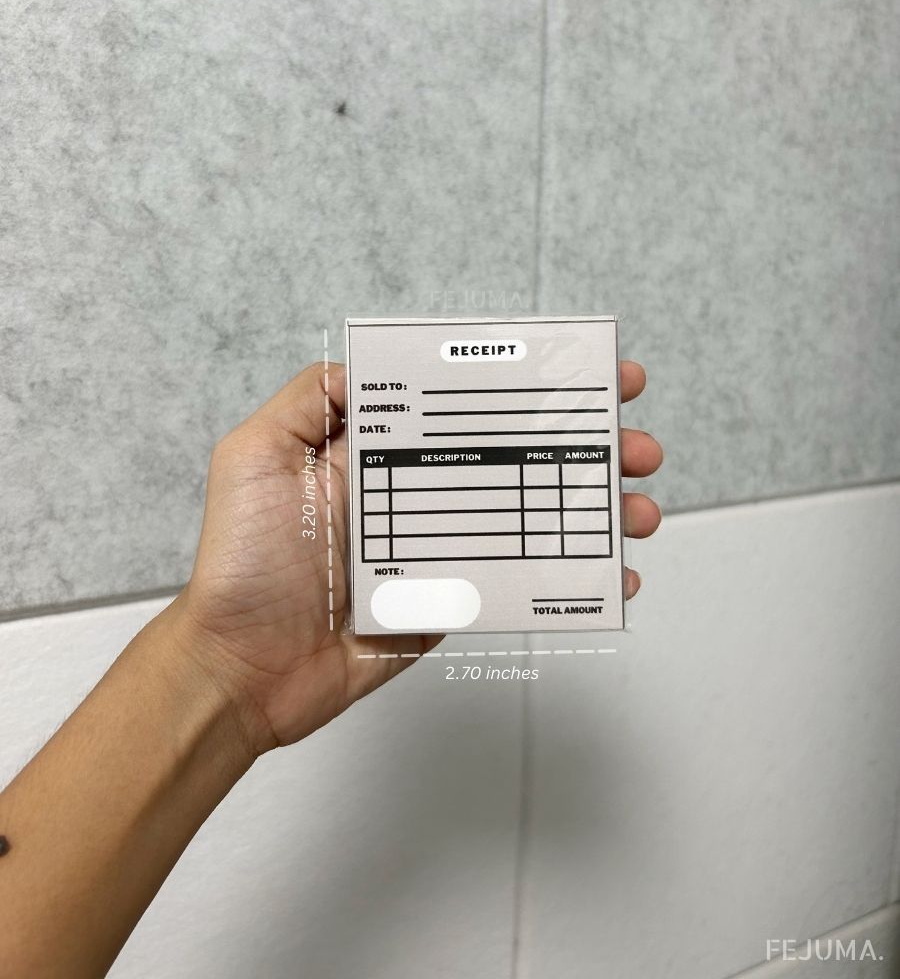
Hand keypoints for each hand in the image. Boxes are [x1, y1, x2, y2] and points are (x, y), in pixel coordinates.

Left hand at [173, 360, 662, 758]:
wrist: (242, 670)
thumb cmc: (241, 565)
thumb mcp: (255, 457)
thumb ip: (309, 399)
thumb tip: (368, 363)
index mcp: (380, 453)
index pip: (467, 404)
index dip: (528, 387)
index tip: (586, 372)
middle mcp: (418, 494)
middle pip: (519, 457)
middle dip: (586, 446)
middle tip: (635, 445)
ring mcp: (440, 551)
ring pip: (536, 518)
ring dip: (597, 509)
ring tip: (640, 509)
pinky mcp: (451, 604)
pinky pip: (522, 585)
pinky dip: (575, 581)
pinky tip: (614, 575)